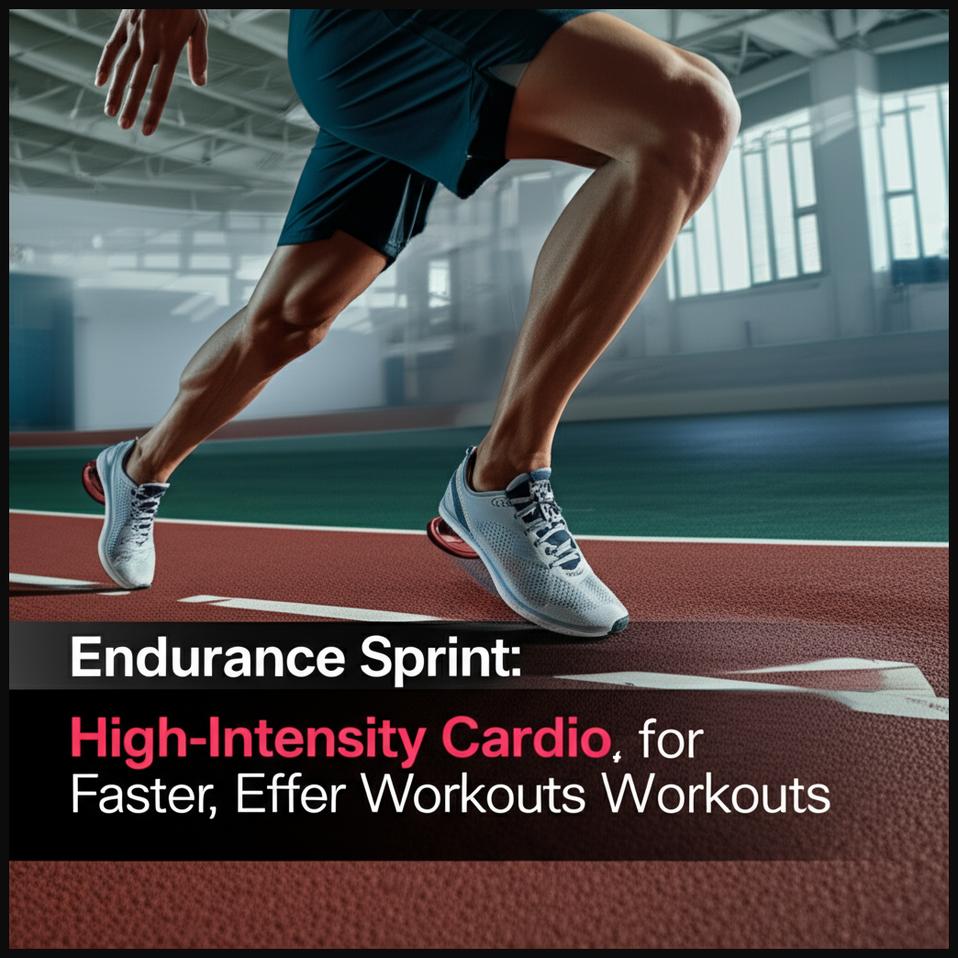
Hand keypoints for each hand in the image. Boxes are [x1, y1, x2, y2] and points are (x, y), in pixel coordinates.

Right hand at [95, 9, 208, 135]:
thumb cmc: (186, 4)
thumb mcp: (199, 27)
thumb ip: (198, 55)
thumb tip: (200, 83)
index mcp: (170, 49)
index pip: (160, 88)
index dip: (152, 112)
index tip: (147, 130)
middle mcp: (149, 45)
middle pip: (137, 82)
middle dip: (130, 106)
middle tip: (123, 127)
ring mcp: (134, 34)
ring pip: (120, 67)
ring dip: (114, 91)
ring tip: (110, 112)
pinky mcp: (123, 23)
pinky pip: (111, 47)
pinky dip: (104, 64)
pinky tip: (100, 82)